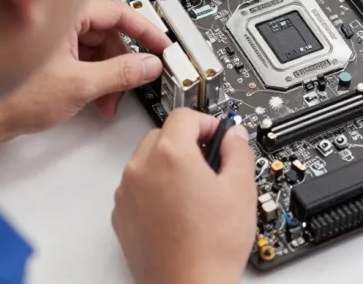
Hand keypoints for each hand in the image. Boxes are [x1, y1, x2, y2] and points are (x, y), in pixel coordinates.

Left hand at [0, 0, 170, 150]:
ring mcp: (54, 39)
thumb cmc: (13, 94)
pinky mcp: (50, 56)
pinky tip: (98, 100)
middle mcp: (61, 21)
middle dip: (125, 62)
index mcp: (67, 14)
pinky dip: (96, 78)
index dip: (146, 30)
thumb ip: (122, 73)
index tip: (162, 45)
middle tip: (139, 80)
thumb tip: (149, 65)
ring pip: (98, 49)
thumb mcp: (81, 84)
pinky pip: (84, 60)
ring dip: (111, 75)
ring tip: (111, 101)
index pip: (119, 12)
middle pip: (110, 34)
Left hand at [112, 109, 255, 283]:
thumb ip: (238, 150)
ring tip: (195, 191)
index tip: (219, 135)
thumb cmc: (212, 246)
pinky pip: (137, 187)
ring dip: (169, 164)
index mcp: (170, 155)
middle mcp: (141, 169)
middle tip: (210, 163)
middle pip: (163, 134)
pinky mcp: (121, 215)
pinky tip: (179, 209)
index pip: (185, 116)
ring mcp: (127, 193)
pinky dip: (154, 188)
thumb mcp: (241, 188)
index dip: (207, 122)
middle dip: (187, 142)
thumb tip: (234, 135)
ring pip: (147, 160)